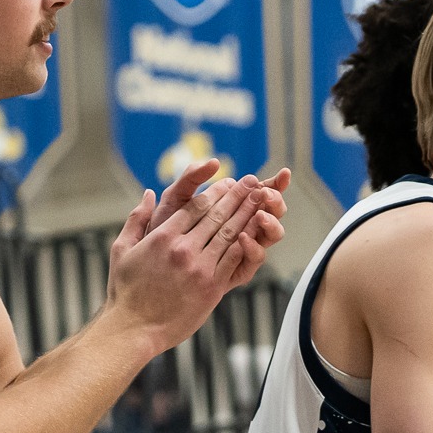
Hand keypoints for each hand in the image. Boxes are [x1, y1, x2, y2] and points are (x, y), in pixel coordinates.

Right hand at [105, 175, 271, 350]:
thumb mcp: (122, 250)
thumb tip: (148, 194)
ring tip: (262, 199)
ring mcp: (199, 268)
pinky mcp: (211, 287)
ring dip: (248, 214)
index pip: (196, 206)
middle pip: (217, 215)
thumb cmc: (125, 292)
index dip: (216, 191)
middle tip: (252, 182)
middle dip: (238, 196)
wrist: (134, 329)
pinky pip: (234, 259)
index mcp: (163, 237)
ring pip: (230, 234)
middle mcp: (183, 249)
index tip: (228, 182)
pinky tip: (258, 231)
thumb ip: (136, 220)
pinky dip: (248, 242)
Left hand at [144, 160, 290, 253]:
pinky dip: (254, 247)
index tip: (284, 174)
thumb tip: (213, 162)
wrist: (148, 266)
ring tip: (260, 214)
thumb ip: (191, 179)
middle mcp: (243, 228)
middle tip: (268, 194)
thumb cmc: (159, 229)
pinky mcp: (236, 271)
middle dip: (275, 201)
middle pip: (273, 213)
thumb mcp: (174, 199)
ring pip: (270, 235)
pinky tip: (245, 237)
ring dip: (270, 222)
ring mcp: (242, 250)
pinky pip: (254, 259)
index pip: (263, 193)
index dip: (276, 184)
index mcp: (233, 208)